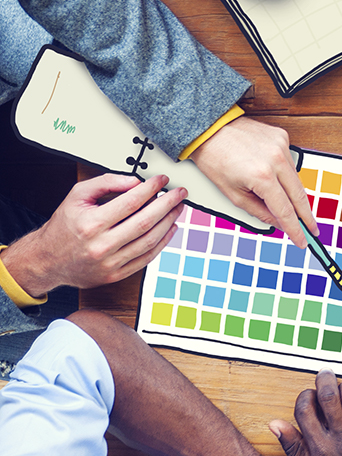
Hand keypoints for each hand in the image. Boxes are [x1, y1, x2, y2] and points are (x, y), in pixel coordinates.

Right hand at [3, 175, 184, 295]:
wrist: (47, 259)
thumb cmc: (64, 225)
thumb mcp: (77, 196)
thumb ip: (106, 183)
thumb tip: (136, 181)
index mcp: (91, 224)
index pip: (131, 202)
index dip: (151, 189)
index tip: (163, 180)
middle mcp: (101, 245)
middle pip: (145, 222)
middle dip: (168, 204)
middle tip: (180, 194)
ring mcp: (109, 263)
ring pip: (149, 241)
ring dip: (168, 222)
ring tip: (178, 208)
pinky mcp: (115, 275)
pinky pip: (146, 258)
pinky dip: (162, 242)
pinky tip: (169, 228)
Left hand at [189, 116, 316, 243]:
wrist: (208, 128)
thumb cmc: (214, 159)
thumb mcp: (233, 194)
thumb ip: (260, 212)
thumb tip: (279, 223)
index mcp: (262, 176)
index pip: (285, 210)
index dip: (295, 229)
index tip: (303, 240)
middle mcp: (276, 160)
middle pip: (300, 195)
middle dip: (306, 216)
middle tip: (312, 230)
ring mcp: (282, 146)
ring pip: (297, 179)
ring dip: (296, 195)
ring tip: (294, 208)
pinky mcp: (282, 137)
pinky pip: (290, 162)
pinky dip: (286, 174)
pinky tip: (276, 177)